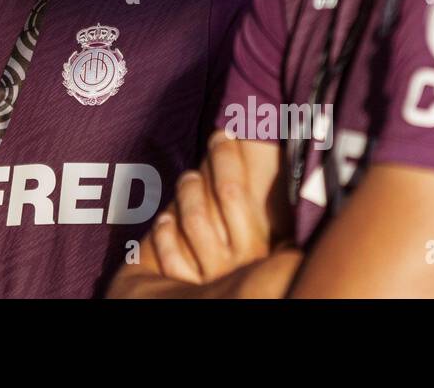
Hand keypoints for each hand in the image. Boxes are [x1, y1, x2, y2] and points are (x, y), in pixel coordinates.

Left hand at [175, 131, 273, 281]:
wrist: (246, 297)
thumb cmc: (254, 251)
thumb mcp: (269, 228)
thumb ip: (262, 194)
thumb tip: (256, 137)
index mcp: (267, 239)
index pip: (237, 187)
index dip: (225, 155)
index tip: (220, 134)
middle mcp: (245, 257)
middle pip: (222, 195)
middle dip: (211, 166)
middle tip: (208, 154)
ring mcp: (217, 274)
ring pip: (195, 221)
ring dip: (187, 193)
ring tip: (188, 180)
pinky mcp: (192, 288)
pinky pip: (172, 256)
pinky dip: (165, 234)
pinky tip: (165, 219)